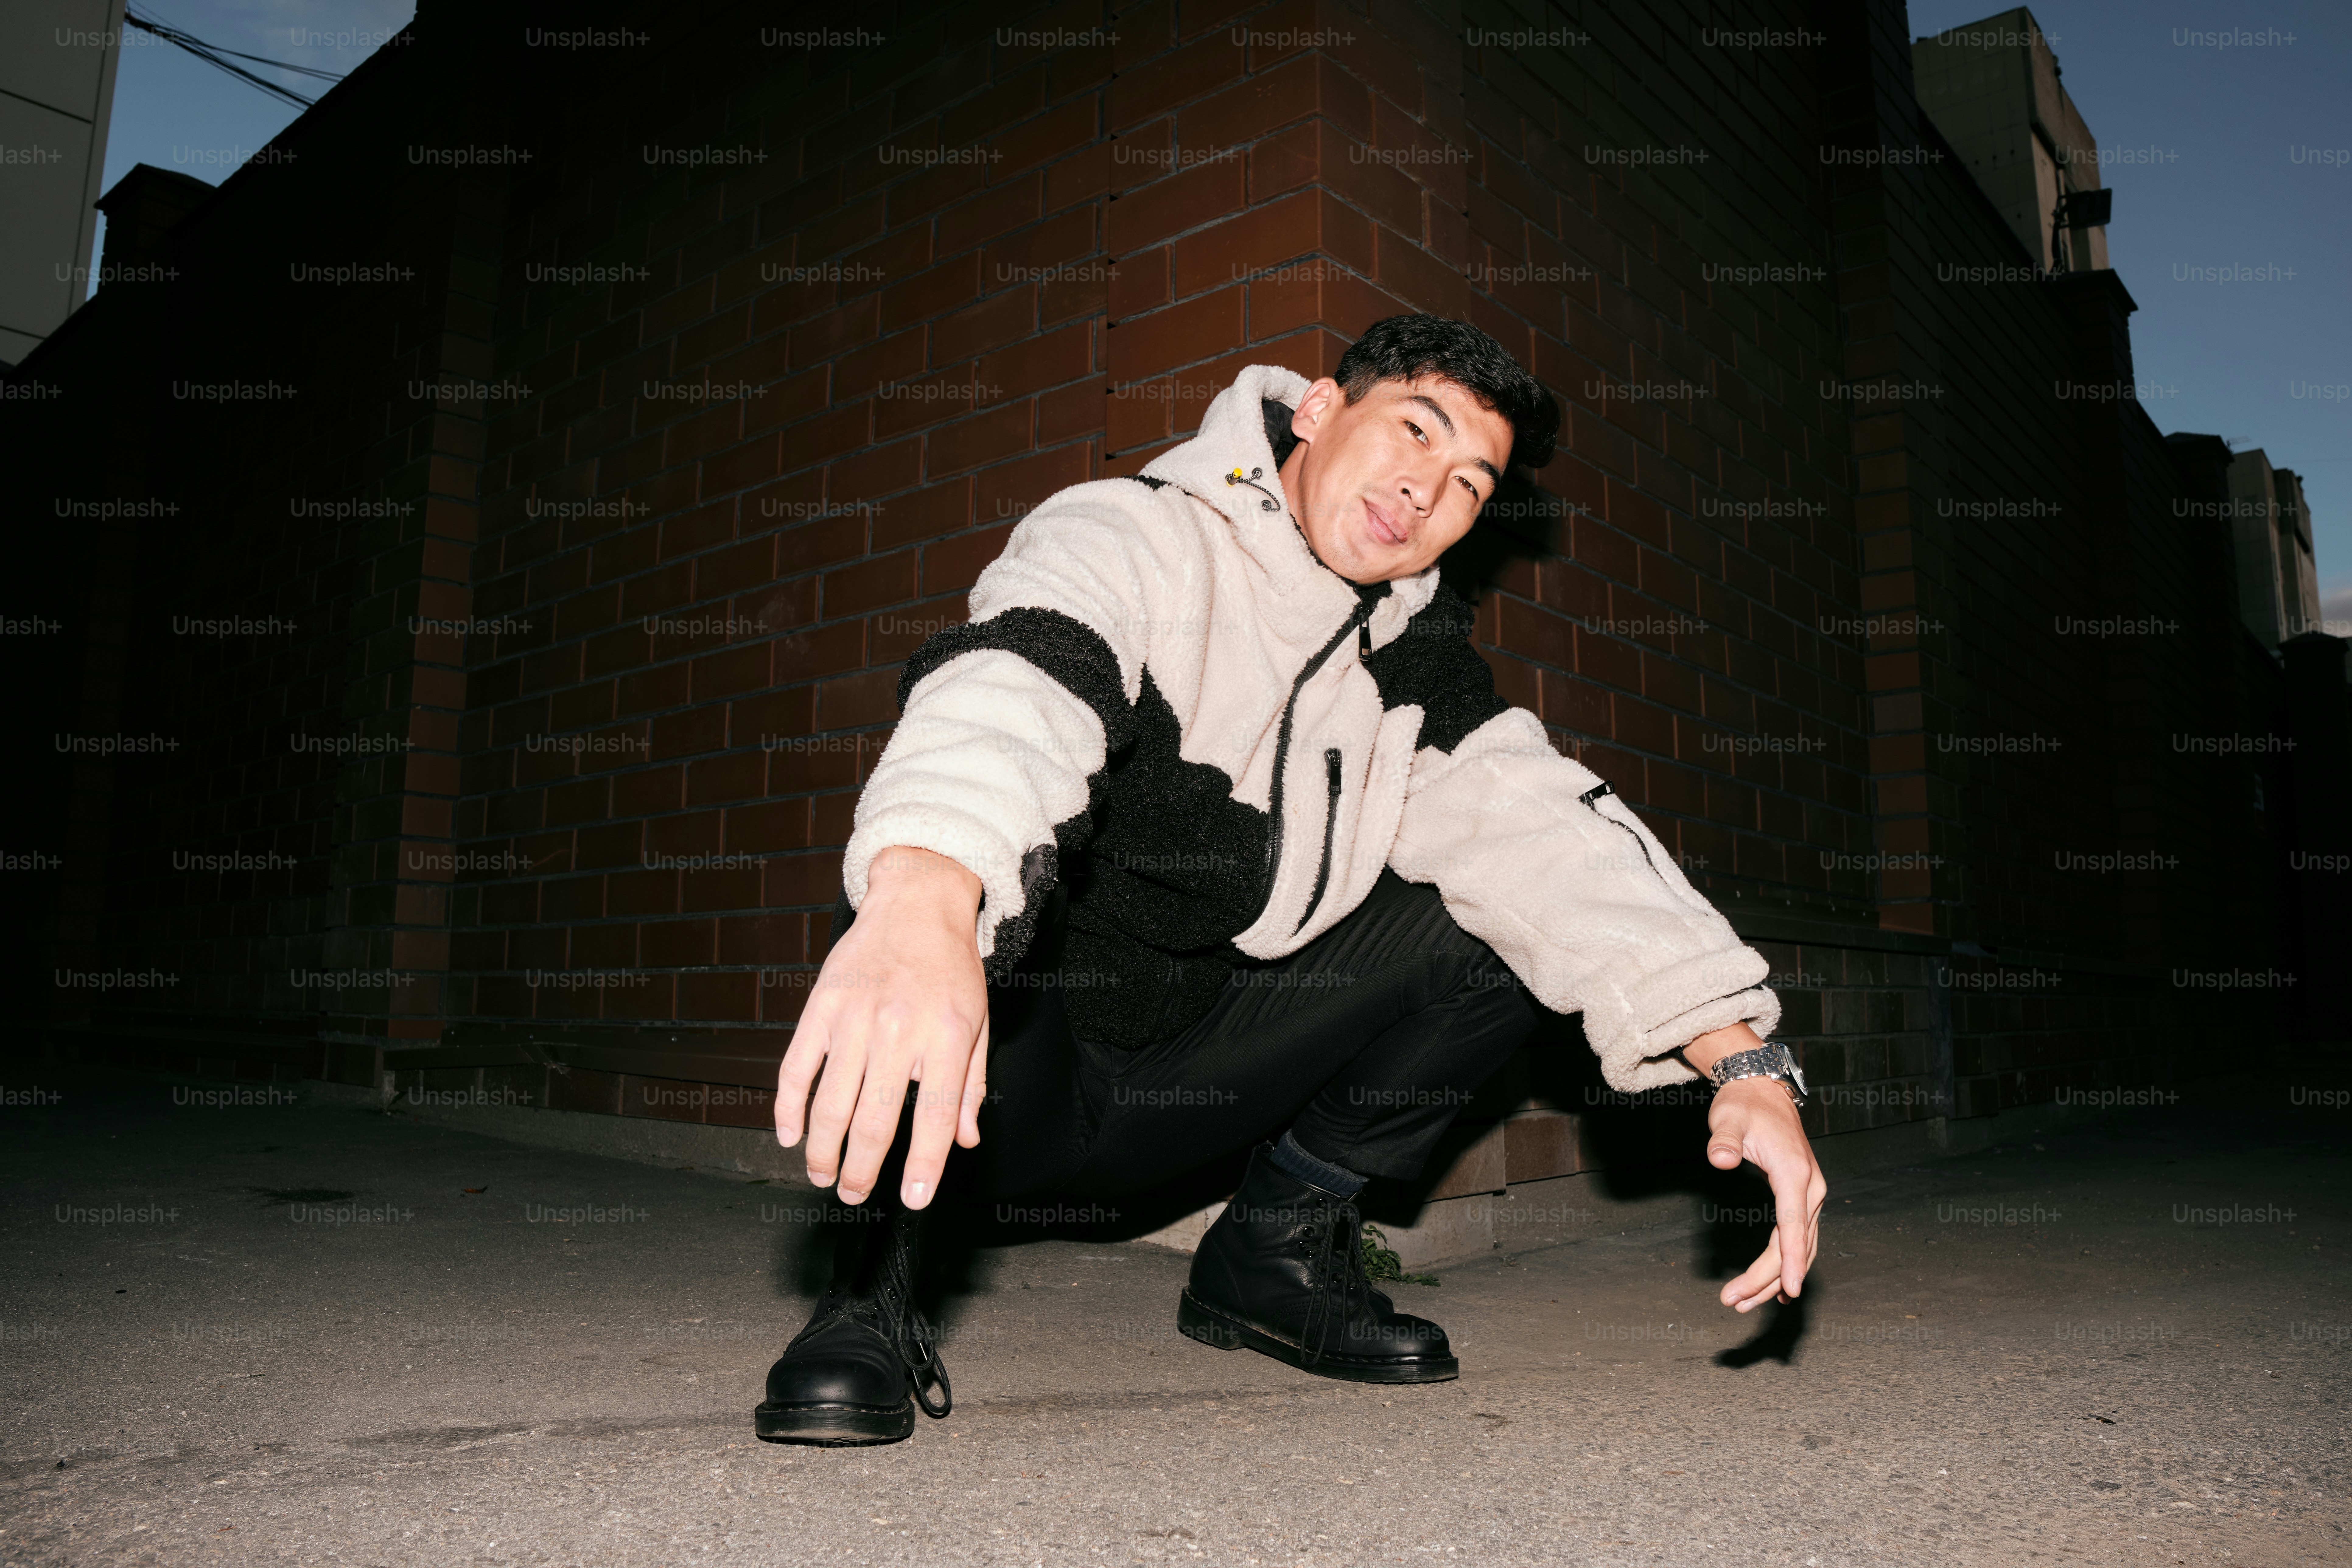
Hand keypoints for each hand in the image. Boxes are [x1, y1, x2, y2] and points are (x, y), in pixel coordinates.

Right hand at [774, 847, 989, 1209]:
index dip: (924, 1166)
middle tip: (854, 1196)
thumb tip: (965, 1142)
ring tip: (823, 1175)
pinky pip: (795, 1067)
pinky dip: (788, 1107)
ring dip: (823, 1150)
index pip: (935, 1117)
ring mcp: (854, 1018)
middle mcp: (898, 1030)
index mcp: (945, 1037)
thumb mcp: (977, 1023)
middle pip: (875, 1120)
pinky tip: (790, 1135)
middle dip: (862, 1170)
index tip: (914, 1201)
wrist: (916, 905)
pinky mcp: (820, 1007)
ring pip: (831, 1103)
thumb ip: (969, 1085)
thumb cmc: (950, 969)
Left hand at [1679, 1022, 1827, 1312]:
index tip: (1790, 1290)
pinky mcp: (1800, 1199)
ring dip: (1774, 1278)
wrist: (1762, 1090)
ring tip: (1742, 1302)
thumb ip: (1725, 1141)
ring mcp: (1808, 1196)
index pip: (1793, 1225)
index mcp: (1795, 1174)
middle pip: (1794, 1245)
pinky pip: (1797, 1239)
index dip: (1791, 1260)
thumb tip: (1720, 1159)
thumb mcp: (1729, 1119)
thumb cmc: (1744, 1106)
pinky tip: (1773, 1289)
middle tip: (1734, 1301)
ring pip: (1798, 1248)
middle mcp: (1810, 1189)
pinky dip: (1786, 1264)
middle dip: (1768, 1278)